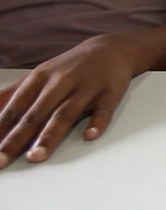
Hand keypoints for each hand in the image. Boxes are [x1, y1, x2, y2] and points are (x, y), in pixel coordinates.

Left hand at [0, 36, 139, 167]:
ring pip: (65, 114)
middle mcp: (60, 82)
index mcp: (39, 79)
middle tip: (1, 161)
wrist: (111, 48)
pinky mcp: (109, 93)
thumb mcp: (39, 75)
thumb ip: (12, 95)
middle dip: (16, 139)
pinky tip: (90, 135)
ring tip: (36, 156)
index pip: (14, 108)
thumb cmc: (70, 67)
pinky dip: (97, 123)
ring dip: (49, 136)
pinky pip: (103, 110)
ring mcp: (86, 88)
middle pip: (35, 114)